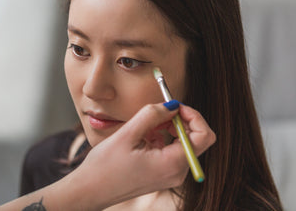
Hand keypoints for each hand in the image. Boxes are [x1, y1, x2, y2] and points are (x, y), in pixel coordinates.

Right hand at [76, 102, 215, 208]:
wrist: (91, 190)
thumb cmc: (105, 167)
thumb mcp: (127, 134)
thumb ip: (152, 115)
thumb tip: (172, 105)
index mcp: (172, 164)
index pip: (204, 136)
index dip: (193, 116)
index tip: (175, 105)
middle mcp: (177, 172)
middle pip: (195, 139)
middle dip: (180, 120)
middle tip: (159, 111)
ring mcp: (171, 175)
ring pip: (183, 143)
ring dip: (168, 128)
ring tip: (146, 125)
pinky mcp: (163, 174)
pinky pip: (171, 150)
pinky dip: (162, 138)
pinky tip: (143, 136)